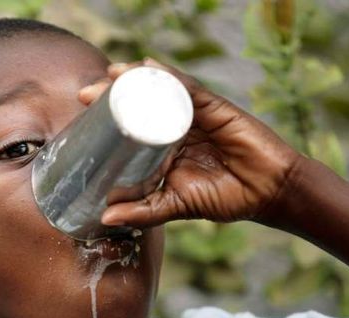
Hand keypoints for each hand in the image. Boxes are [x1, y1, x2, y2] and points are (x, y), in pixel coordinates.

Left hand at [78, 58, 302, 227]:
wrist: (267, 192)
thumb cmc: (225, 198)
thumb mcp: (176, 205)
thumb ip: (144, 212)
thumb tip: (106, 218)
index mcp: (165, 148)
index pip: (131, 127)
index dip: (106, 119)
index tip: (81, 117)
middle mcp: (176, 127)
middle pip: (140, 104)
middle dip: (112, 95)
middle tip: (86, 95)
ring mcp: (194, 115)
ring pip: (159, 90)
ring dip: (134, 79)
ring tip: (110, 75)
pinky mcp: (215, 107)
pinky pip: (188, 87)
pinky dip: (168, 76)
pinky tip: (148, 67)